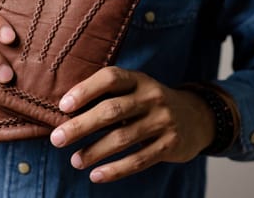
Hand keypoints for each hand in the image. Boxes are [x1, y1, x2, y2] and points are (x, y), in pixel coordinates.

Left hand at [49, 67, 215, 182]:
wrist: (196, 117)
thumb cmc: (149, 103)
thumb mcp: (134, 89)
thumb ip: (107, 96)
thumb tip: (65, 112)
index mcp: (138, 79)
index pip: (110, 78)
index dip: (85, 90)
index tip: (62, 106)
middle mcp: (152, 97)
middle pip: (111, 111)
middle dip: (81, 126)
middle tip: (57, 139)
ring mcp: (162, 121)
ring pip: (123, 138)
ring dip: (94, 151)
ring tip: (75, 160)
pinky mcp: (170, 145)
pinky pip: (139, 160)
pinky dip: (115, 170)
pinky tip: (96, 175)